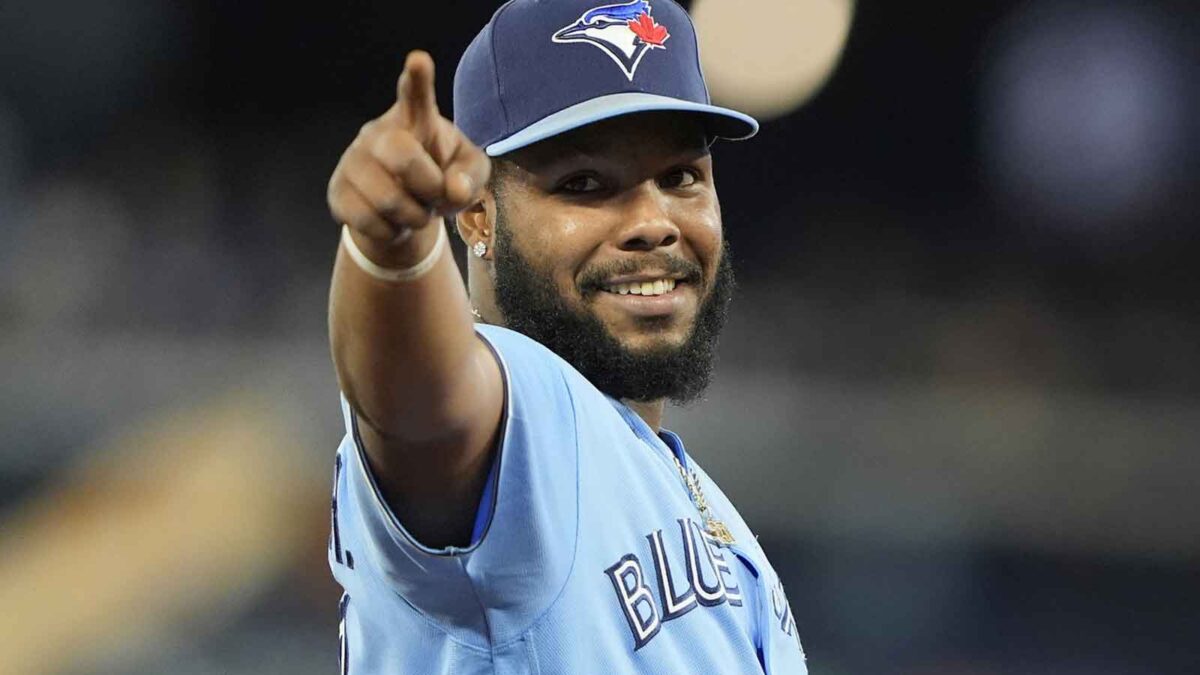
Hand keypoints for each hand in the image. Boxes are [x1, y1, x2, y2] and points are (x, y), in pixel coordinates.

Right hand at [327, 50, 490, 243]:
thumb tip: (453, 188)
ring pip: (388, 199)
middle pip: (403, 157)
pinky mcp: (337, 191)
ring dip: (415, 217)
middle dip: (428, 186)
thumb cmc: (442, 179)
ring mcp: (353, 161)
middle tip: (435, 195)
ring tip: (416, 210)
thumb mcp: (470, 176)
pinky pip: (369, 221)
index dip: (417, 78)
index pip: (416, 94)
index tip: (419, 60)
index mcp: (416, 119)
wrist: (403, 211)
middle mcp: (379, 132)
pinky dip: (392, 232)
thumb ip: (471, 177)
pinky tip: (392, 222)